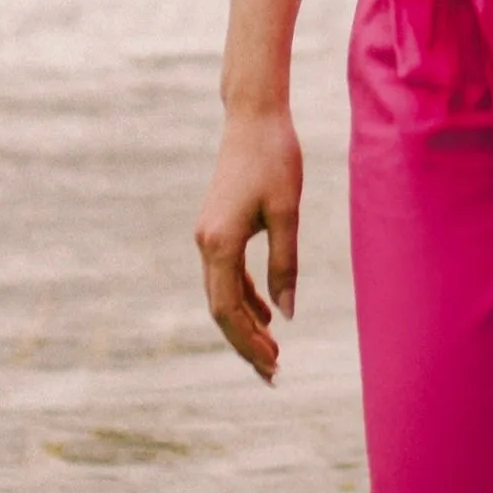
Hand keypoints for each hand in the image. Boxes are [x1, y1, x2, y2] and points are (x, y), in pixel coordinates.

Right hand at [196, 108, 302, 381]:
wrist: (254, 118)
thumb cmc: (276, 159)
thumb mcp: (287, 213)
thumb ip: (285, 265)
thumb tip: (286, 314)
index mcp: (219, 243)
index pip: (227, 310)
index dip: (247, 342)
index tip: (272, 366)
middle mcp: (205, 243)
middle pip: (221, 309)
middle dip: (245, 343)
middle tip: (273, 374)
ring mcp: (207, 236)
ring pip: (222, 294)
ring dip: (245, 324)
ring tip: (271, 352)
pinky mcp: (216, 227)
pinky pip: (227, 274)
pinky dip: (245, 297)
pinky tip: (266, 313)